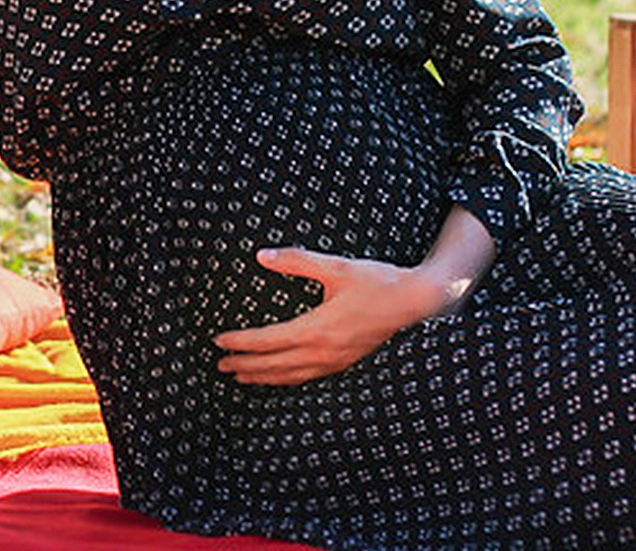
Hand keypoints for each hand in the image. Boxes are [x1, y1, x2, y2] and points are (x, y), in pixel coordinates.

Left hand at [213, 247, 458, 385]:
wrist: (416, 301)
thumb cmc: (378, 281)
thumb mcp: (337, 266)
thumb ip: (297, 261)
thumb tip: (263, 256)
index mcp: (316, 328)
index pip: (266, 340)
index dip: (240, 342)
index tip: (218, 341)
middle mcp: (323, 350)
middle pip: (273, 364)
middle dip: (244, 365)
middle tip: (220, 365)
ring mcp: (335, 360)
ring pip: (289, 375)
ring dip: (262, 377)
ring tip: (242, 378)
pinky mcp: (346, 361)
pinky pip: (308, 376)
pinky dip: (287, 379)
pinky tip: (281, 376)